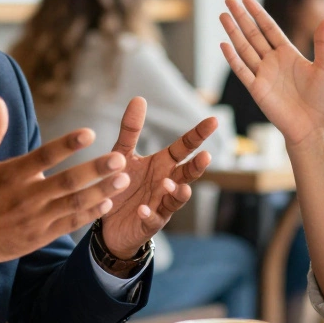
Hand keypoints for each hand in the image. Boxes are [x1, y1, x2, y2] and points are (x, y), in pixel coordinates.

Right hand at [0, 96, 130, 278]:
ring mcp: (35, 218)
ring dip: (101, 191)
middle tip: (120, 159)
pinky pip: (70, 224)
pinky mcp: (41, 236)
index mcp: (11, 174)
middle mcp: (26, 196)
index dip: (67, 144)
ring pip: (74, 204)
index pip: (44, 156)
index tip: (90, 133)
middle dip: (95, 170)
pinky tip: (107, 202)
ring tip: (124, 179)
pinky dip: (89, 215)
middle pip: (66, 182)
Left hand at [99, 97, 217, 258]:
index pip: (184, 147)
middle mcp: (166, 183)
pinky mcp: (148, 223)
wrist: (109, 223)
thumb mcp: (123, 154)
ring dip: (176, 192)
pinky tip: (143, 210)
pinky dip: (149, 215)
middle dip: (197, 166)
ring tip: (170, 184)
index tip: (213, 120)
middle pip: (187, 174)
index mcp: (163, 164)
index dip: (198, 134)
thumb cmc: (122, 185)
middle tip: (206, 156)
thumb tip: (139, 98)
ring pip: (176, 199)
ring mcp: (160, 205)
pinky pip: (152, 220)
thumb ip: (131, 130)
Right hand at [219, 0, 323, 146]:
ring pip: (244, 48)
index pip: (269, 28)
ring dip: (233, 32)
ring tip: (223, 15)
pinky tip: (224, 44)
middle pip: (253, 34)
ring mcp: (263, 74)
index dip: (258, 13)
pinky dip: (232, 58)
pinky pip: (242, 70)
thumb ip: (322, 43)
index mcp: (288, 53)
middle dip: (241, 17)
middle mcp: (273, 61)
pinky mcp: (257, 89)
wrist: (312, 126)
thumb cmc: (321, 99)